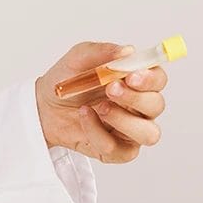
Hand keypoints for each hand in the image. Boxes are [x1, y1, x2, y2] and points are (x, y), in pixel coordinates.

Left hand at [35, 42, 167, 163]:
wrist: (44, 106)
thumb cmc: (67, 80)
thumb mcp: (78, 58)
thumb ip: (102, 52)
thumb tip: (127, 51)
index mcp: (136, 81)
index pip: (158, 79)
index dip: (151, 78)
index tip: (131, 76)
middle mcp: (138, 106)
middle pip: (156, 105)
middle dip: (136, 98)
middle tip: (111, 89)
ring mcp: (130, 130)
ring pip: (149, 134)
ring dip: (126, 121)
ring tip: (100, 108)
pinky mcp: (117, 150)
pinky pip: (120, 150)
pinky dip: (99, 134)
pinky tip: (85, 118)